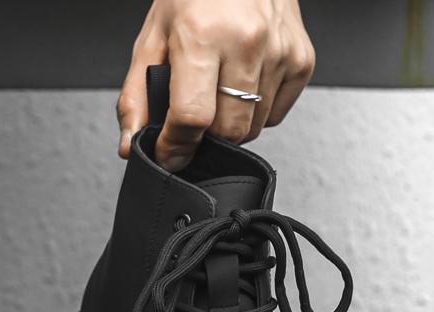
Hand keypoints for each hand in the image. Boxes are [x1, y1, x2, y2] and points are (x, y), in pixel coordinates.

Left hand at [117, 0, 314, 170]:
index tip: (166, 153)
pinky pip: (274, 115)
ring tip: (217, 92)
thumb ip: (135, 98)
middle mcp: (247, 41)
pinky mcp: (302, 58)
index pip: (192, 117)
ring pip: (252, 129)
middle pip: (226, 131)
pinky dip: (255, 113)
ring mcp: (280, 50)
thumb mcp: (152, 38)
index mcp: (203, 35)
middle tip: (192, 117)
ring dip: (229, 125)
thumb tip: (131, 145)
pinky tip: (243, 83)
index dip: (175, 146)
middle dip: (203, 137)